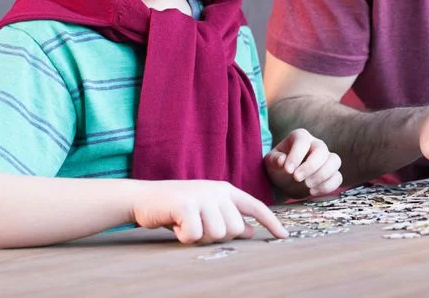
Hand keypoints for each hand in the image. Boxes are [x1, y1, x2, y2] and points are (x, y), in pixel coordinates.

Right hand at [133, 180, 287, 243]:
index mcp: (225, 190)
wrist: (145, 198)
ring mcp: (202, 196)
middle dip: (217, 235)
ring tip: (187, 223)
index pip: (255, 206)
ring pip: (216, 234)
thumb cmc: (178, 207)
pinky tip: (177, 225)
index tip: (284, 236)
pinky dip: (184, 237)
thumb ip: (228, 217)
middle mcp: (217, 191)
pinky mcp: (186, 205)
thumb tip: (250, 231)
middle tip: (198, 226)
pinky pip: (195, 236)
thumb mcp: (207, 210)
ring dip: (199, 237)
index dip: (270, 222)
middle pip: (234, 228)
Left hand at [265, 129, 342, 197]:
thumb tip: (281, 160)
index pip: (303, 141)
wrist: (285, 181)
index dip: (296, 155)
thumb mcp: (270, 162)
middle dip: (310, 166)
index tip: (288, 170)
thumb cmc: (278, 167)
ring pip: (335, 161)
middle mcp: (316, 145)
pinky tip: (312, 192)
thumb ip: (274, 160)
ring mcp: (326, 159)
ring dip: (322, 175)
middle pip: (322, 150)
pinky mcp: (332, 174)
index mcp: (300, 137)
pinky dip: (327, 186)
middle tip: (297, 178)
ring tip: (307, 186)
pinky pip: (338, 177)